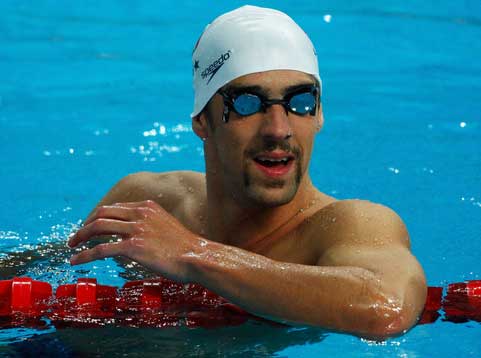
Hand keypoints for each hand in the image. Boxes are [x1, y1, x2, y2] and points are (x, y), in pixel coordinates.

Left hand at [68, 200, 198, 281]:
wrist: (197, 257)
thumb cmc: (186, 247)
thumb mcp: (167, 226)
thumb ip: (149, 225)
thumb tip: (136, 236)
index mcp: (147, 207)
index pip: (114, 208)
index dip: (97, 217)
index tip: (90, 228)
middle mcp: (140, 214)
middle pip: (102, 214)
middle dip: (85, 225)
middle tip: (75, 237)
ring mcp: (136, 229)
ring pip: (98, 228)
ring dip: (80, 237)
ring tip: (71, 247)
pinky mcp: (133, 247)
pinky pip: (101, 249)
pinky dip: (85, 255)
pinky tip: (76, 261)